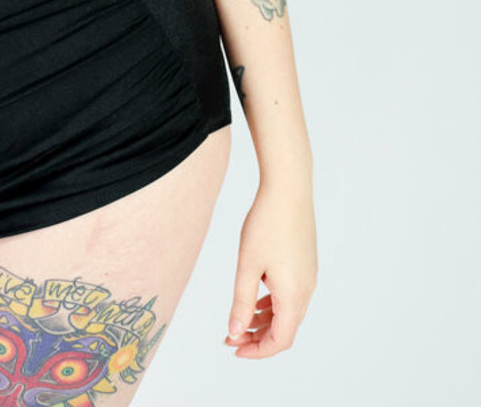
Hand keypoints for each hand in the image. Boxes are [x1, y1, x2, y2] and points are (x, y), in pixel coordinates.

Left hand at [224, 180, 316, 358]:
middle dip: (257, 337)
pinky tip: (255, 298)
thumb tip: (236, 330)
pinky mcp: (306, 264)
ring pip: (287, 312)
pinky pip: (290, 295)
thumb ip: (242, 301)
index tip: (234, 349)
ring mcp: (309, 277)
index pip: (280, 340)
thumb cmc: (267, 224)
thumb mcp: (247, 265)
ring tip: (238, 320)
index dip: (257, 351)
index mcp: (293, 296)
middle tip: (230, 336)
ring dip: (264, 321)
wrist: (289, 189)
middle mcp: (307, 291)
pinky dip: (272, 304)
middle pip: (285, 329)